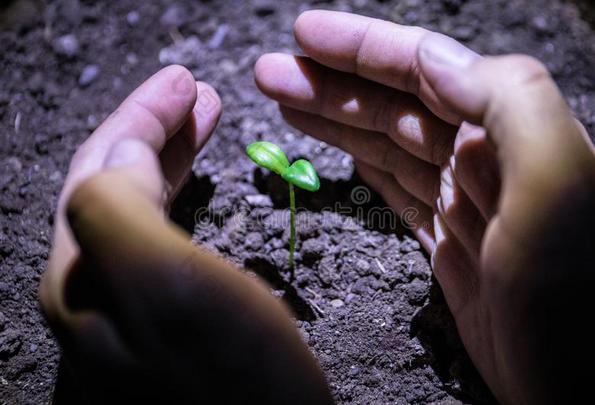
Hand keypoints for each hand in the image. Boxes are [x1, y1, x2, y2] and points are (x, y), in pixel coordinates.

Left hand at [40, 66, 331, 402]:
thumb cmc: (234, 375)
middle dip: (156, 129)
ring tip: (205, 119)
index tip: (185, 82)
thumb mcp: (167, 284)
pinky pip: (164, 233)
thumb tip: (121, 147)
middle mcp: (96, 288)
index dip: (141, 117)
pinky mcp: (169, 315)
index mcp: (85, 274)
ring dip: (172, 154)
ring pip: (141, 204)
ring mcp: (131, 304)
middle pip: (116, 182)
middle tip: (197, 93)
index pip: (101, 168)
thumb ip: (120, 207)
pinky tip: (195, 182)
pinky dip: (182, 192)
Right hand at [255, 10, 594, 403]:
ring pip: (390, 146)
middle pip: (396, 107)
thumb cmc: (583, 301)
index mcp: (512, 134)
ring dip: (336, 121)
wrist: (585, 390)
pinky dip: (364, 164)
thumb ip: (512, 104)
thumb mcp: (559, 187)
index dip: (364, 49)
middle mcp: (488, 161)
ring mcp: (465, 204)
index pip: (426, 72)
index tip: (306, 36)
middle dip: (333, 85)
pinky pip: (398, 190)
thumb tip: (440, 62)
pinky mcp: (450, 246)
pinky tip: (339, 150)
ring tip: (286, 102)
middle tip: (274, 73)